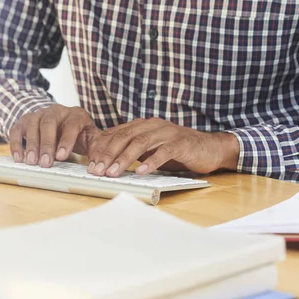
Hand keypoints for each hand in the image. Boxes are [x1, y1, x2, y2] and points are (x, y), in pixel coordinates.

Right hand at [9, 105, 95, 166]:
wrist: (60, 121)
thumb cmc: (77, 133)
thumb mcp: (90, 138)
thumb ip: (95, 148)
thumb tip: (98, 164)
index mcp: (75, 114)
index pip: (71, 124)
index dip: (66, 140)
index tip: (61, 156)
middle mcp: (56, 111)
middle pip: (49, 123)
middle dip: (46, 144)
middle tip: (45, 163)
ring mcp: (38, 115)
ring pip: (33, 125)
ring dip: (31, 145)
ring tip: (31, 162)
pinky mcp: (24, 121)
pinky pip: (17, 130)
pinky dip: (16, 144)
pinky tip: (18, 158)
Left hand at [86, 118, 239, 176]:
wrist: (209, 148)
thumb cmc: (175, 151)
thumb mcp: (149, 149)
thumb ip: (130, 150)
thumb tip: (104, 161)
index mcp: (141, 125)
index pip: (115, 134)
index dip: (101, 148)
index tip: (89, 164)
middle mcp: (152, 126)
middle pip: (124, 137)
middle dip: (107, 154)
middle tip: (96, 170)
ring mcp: (167, 133)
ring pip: (140, 143)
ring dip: (124, 159)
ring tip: (113, 173)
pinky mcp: (181, 143)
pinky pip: (164, 152)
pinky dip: (151, 161)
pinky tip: (141, 171)